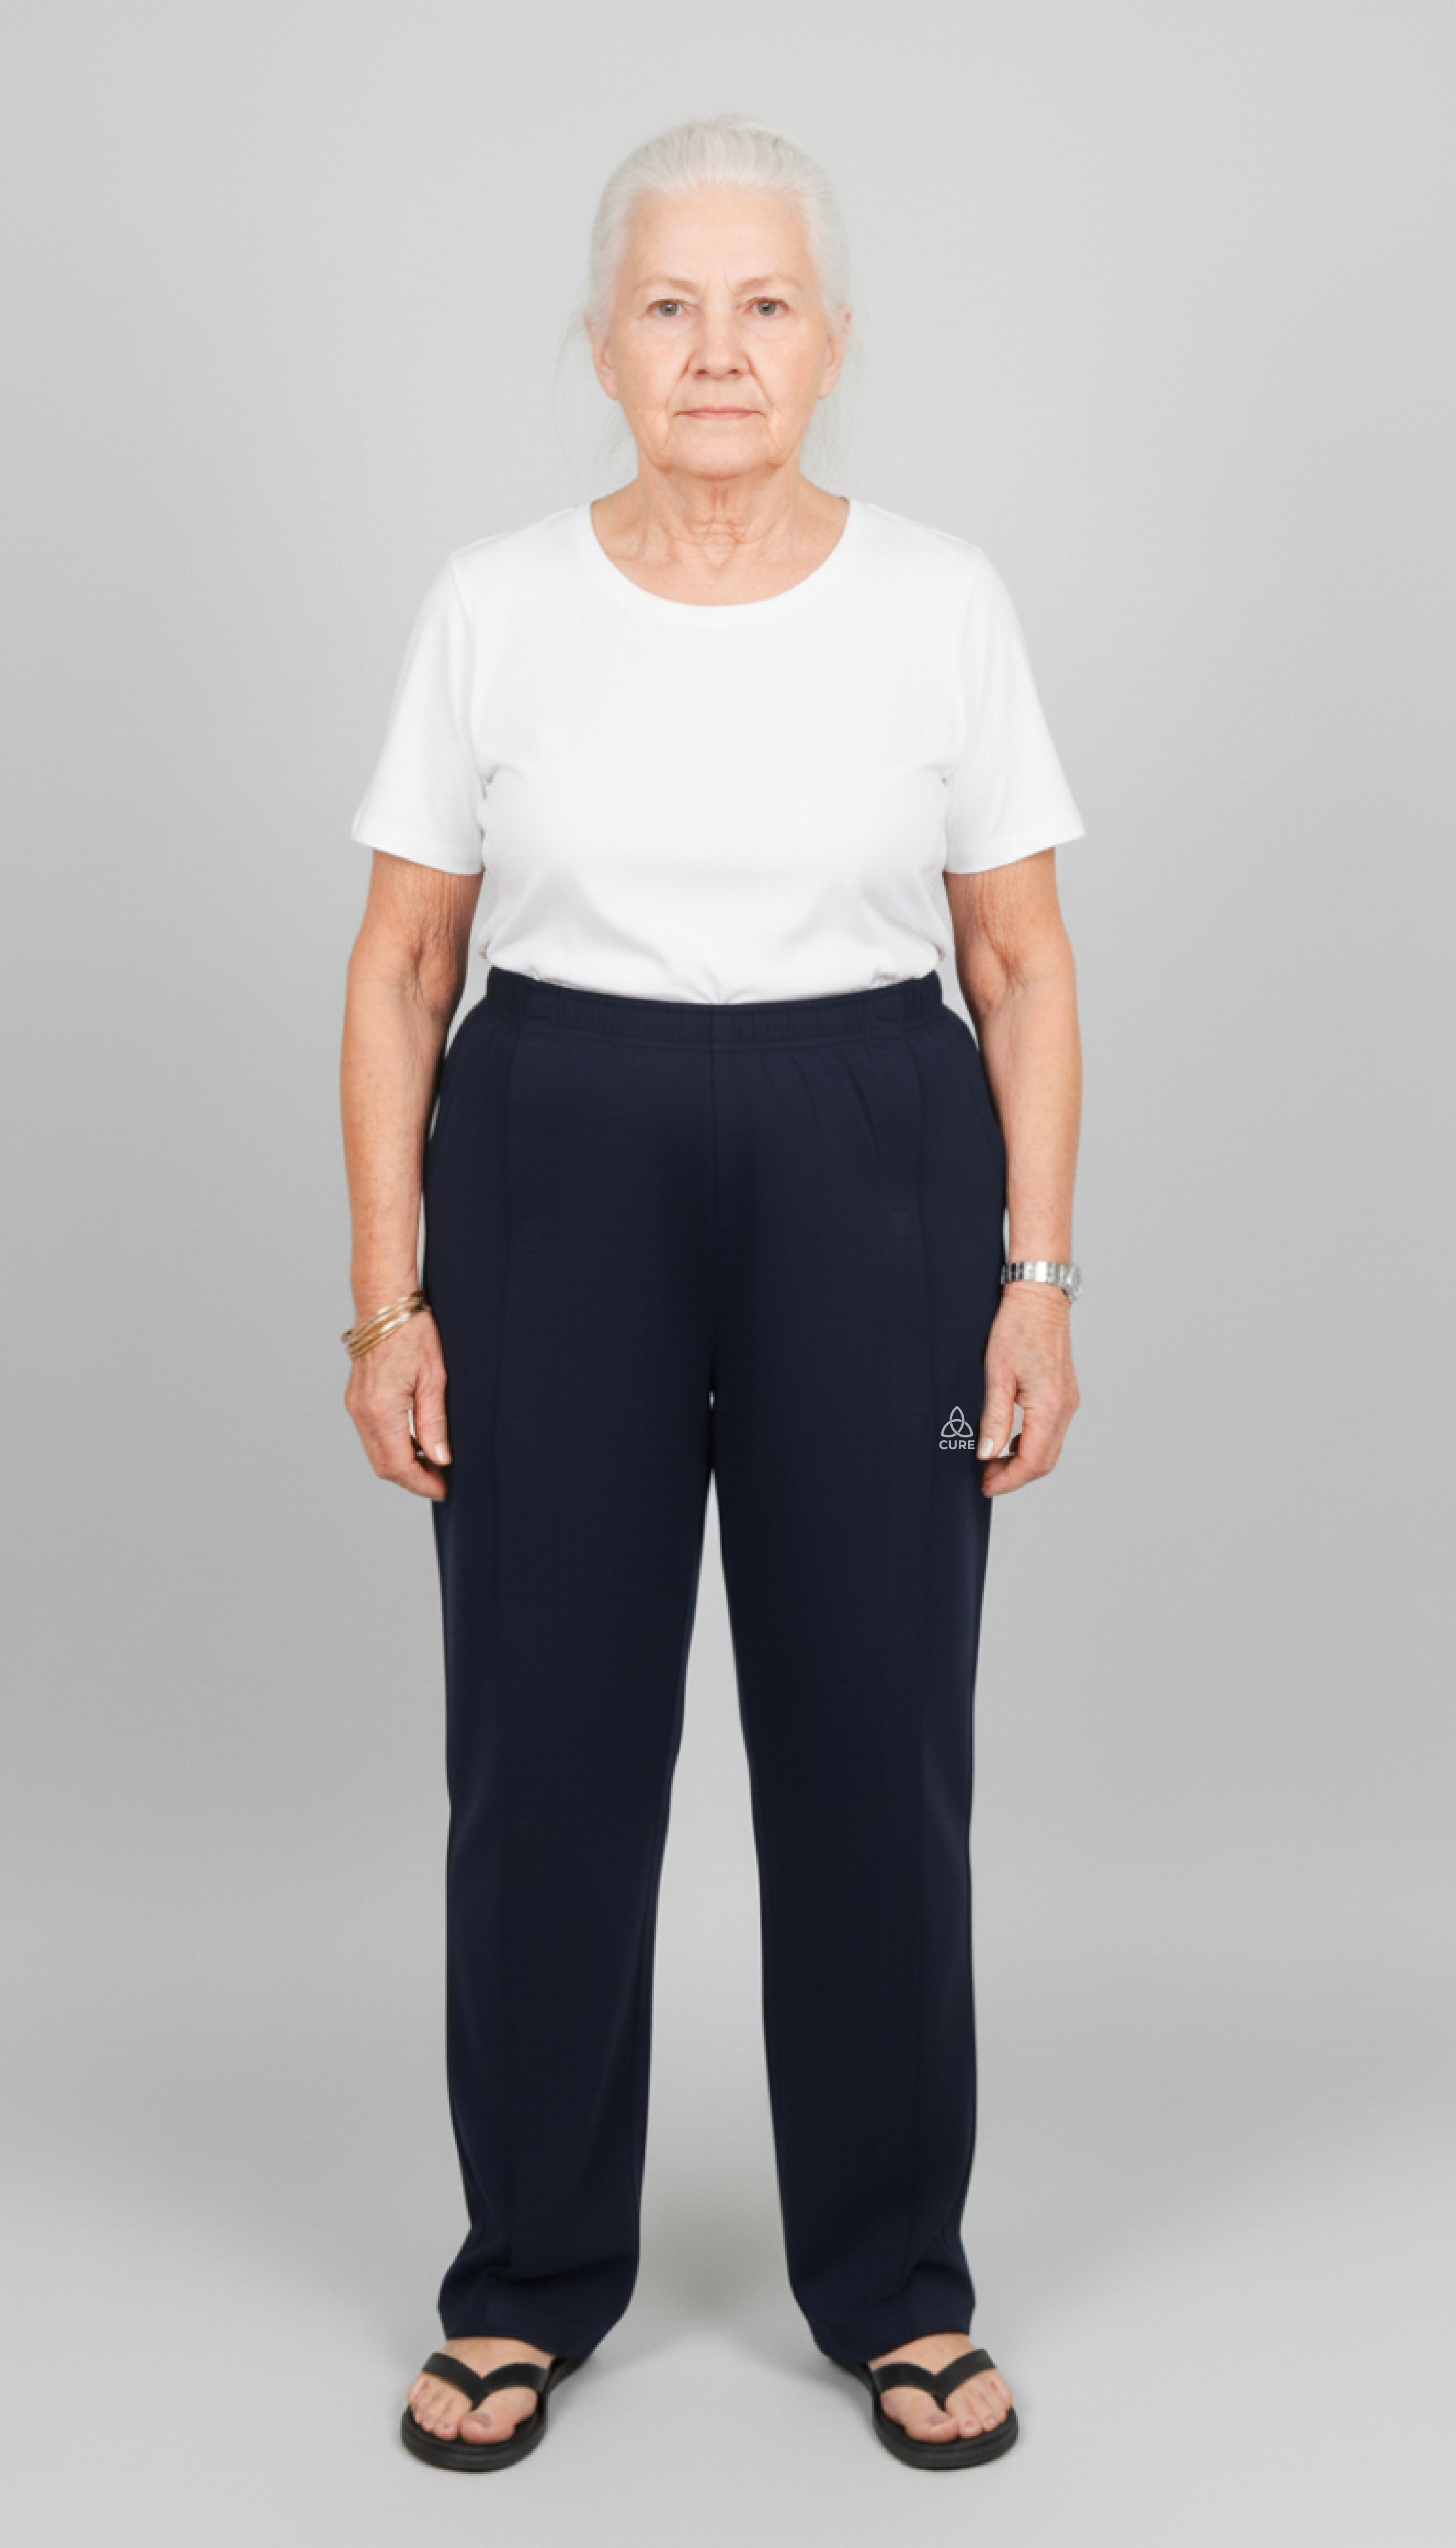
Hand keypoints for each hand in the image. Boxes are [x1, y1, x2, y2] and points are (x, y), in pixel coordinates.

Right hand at [344, 1308, 451, 1499]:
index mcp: (381, 1409)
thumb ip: (435, 1423)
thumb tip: (441, 1458)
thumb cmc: (412, 1332)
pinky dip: (393, 1447)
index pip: (399, 1465)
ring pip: (376, 1453)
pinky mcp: (356, 1399)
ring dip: (402, 1464)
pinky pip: (372, 1436)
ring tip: (432, 1463)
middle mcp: (362, 1411)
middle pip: (384, 1466)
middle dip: (412, 1479)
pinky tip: (415, 1442)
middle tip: (441, 1481)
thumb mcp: (434, 1378)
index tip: (443, 1489)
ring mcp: (355, 1406)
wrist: (384, 1303)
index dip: (422, 1483)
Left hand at [977, 1284, 1079, 1495]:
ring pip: (1050, 1449)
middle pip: (1045, 1462)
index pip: (1033, 1461)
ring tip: (992, 1462)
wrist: (1039, 1298)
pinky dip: (1031, 1444)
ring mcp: (1068, 1402)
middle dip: (1015, 1476)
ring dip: (1023, 1462)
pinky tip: (1009, 1440)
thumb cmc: (1017, 1328)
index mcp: (1049, 1405)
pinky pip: (1051, 1433)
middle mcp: (1065, 1408)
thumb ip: (994, 1418)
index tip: (985, 1486)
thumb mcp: (996, 1374)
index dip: (1008, 1480)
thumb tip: (987, 1454)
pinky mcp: (1065, 1396)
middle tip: (985, 1478)